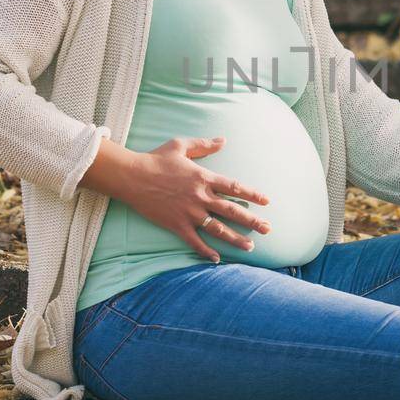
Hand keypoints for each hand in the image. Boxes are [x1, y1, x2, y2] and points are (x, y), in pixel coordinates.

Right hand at [127, 136, 271, 263]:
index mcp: (204, 178)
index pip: (234, 187)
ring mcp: (189, 213)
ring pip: (218, 229)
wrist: (131, 176)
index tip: (267, 201)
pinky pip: (195, 241)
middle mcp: (200, 197)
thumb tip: (223, 140)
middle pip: (232, 211)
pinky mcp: (176, 225)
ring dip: (236, 239)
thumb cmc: (155, 159)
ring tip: (251, 246)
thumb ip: (204, 145)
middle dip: (252, 221)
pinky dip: (206, 251)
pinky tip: (217, 259)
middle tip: (268, 229)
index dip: (252, 194)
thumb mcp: (180, 146)